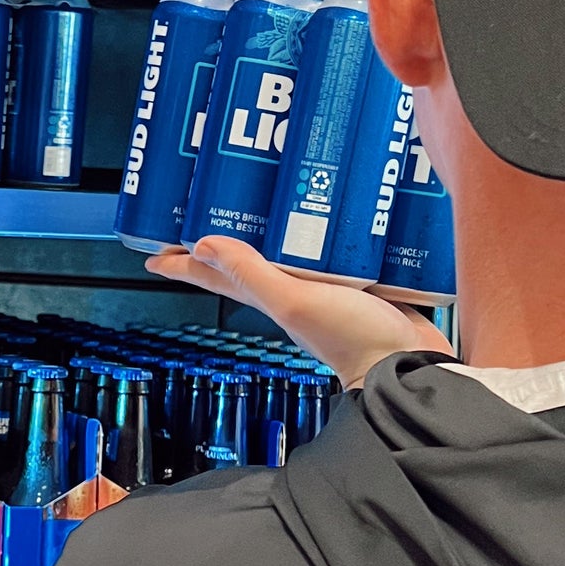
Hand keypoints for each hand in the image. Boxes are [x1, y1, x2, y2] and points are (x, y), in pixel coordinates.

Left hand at [148, 233, 451, 384]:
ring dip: (277, 229)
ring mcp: (327, 289)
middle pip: (248, 259)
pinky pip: (336, 251)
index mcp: (271, 296)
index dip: (183, 262)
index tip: (152, 248)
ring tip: (266, 199)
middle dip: (225, 235)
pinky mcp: (362, 282)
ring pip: (292, 252)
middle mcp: (294, 293)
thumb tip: (203, 244)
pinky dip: (329, 233)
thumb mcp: (295, 301)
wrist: (412, 366)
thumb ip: (254, 274)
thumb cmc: (354, 340)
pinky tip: (335, 213)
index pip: (214, 275)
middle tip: (209, 207)